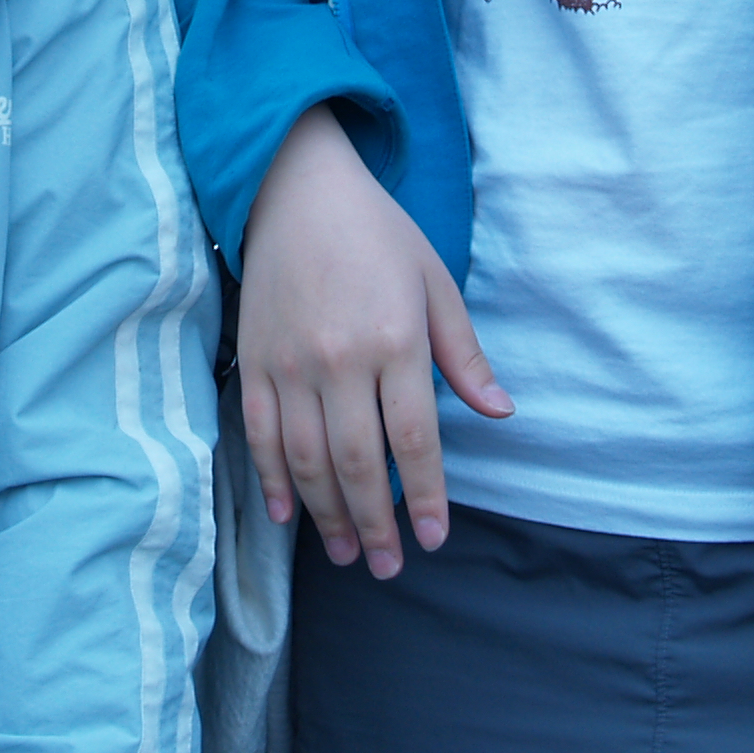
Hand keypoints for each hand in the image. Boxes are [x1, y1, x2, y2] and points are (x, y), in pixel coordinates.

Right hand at [237, 104, 510, 577]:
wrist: (295, 187)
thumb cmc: (378, 233)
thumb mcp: (436, 281)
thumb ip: (463, 354)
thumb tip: (500, 413)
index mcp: (395, 339)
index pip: (414, 439)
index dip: (425, 497)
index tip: (434, 538)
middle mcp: (340, 358)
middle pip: (359, 463)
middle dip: (376, 524)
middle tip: (390, 566)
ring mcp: (289, 362)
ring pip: (307, 458)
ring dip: (329, 514)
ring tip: (347, 553)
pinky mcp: (253, 359)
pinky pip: (259, 433)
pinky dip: (273, 479)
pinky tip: (291, 513)